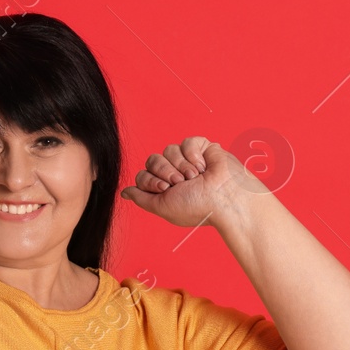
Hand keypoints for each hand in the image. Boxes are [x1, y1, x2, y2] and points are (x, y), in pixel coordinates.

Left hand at [118, 136, 255, 227]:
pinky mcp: (202, 148)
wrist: (225, 197)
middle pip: (152, 160)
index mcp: (165, 188)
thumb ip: (142, 198)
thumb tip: (124, 192)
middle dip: (165, 172)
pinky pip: (186, 142)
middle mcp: (175, 173)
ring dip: (182, 166)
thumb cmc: (197, 206)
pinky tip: (204, 166)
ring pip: (168, 150)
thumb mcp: (162, 207)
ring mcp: (188, 160)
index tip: (166, 189)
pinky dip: (193, 155)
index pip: (143, 175)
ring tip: (196, 177)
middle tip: (181, 183)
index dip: (150, 180)